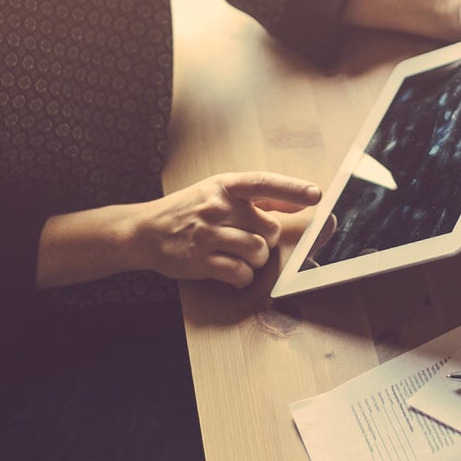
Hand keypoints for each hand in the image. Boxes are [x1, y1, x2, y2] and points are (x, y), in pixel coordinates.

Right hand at [129, 171, 320, 288]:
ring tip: (239, 254)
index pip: (263, 182)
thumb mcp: (219, 191)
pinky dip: (242, 277)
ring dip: (256, 259)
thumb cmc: (189, 209)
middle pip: (268, 228)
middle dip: (267, 239)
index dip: (292, 188)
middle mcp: (217, 206)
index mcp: (224, 185)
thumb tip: (300, 198)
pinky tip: (231, 270)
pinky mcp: (200, 260)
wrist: (144, 230)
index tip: (316, 194)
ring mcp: (207, 234)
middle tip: (248, 237)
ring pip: (257, 252)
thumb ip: (258, 197)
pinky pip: (239, 274)